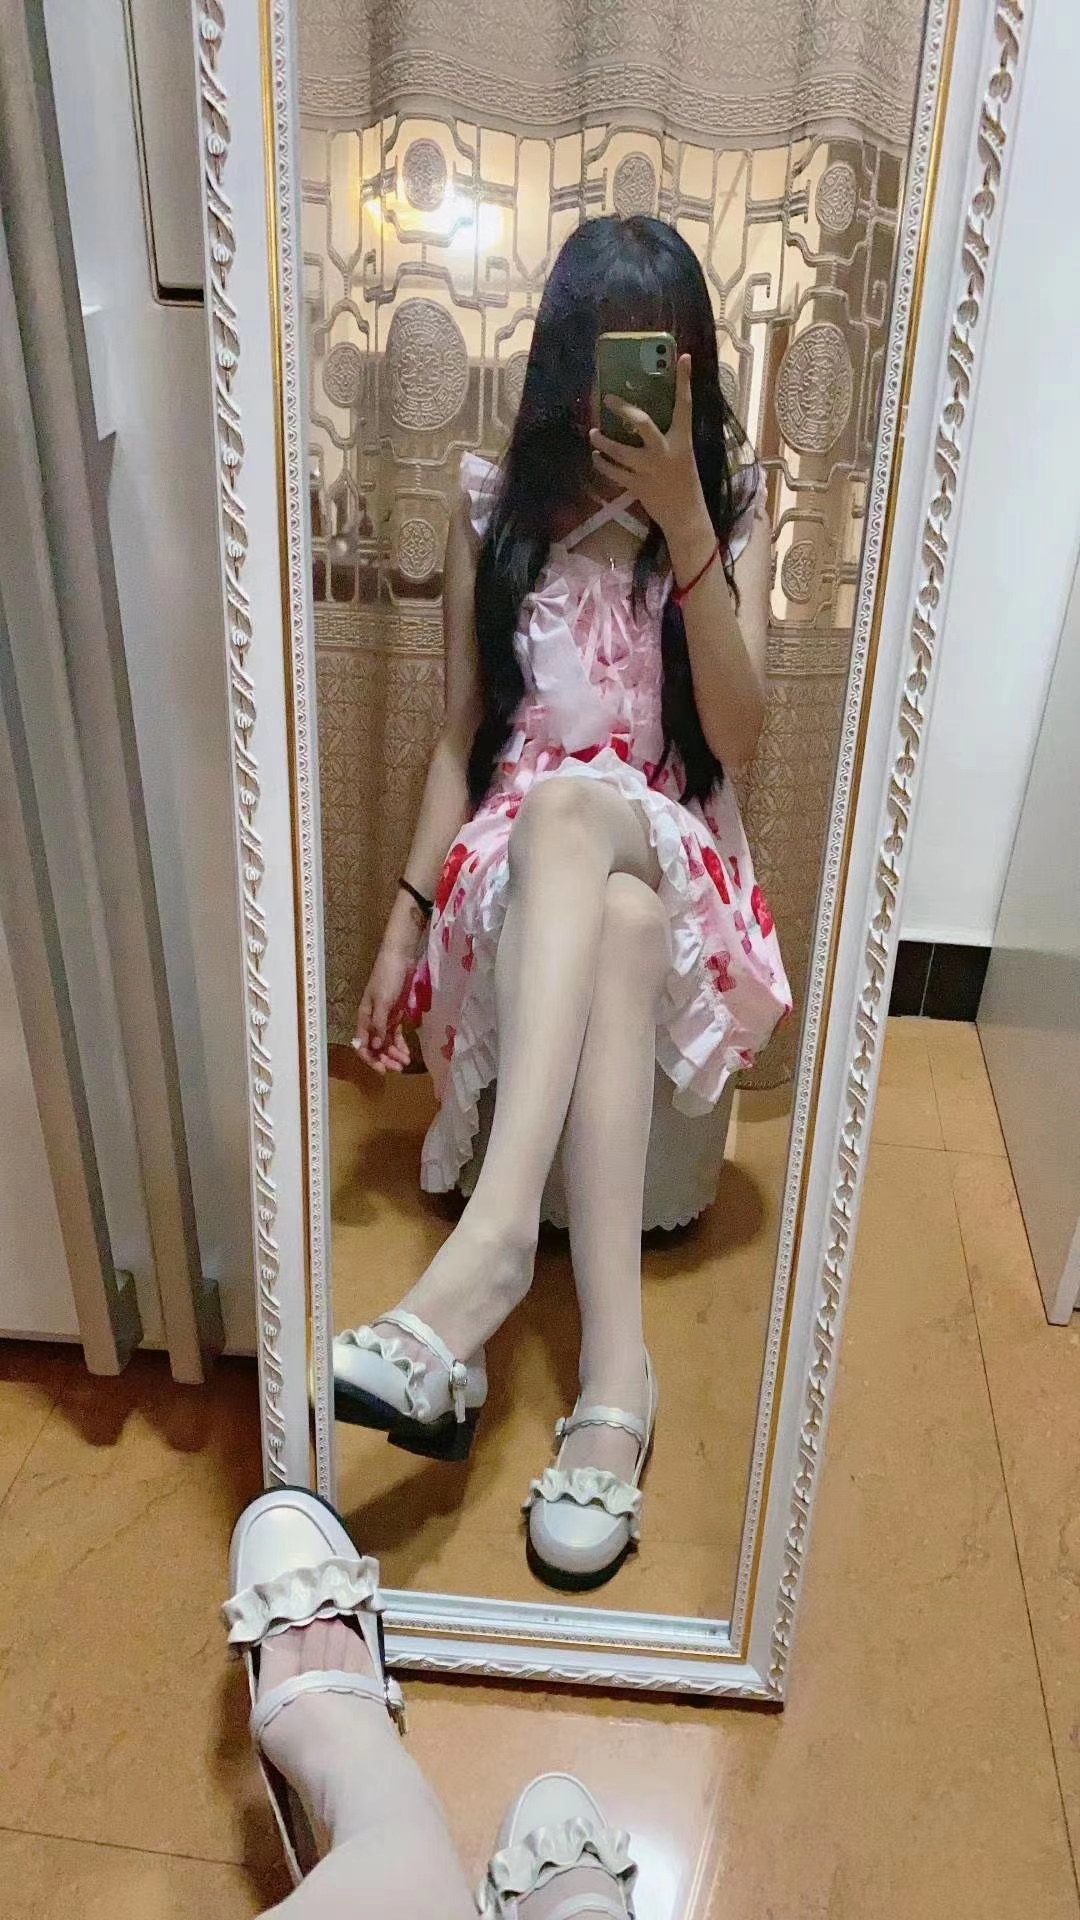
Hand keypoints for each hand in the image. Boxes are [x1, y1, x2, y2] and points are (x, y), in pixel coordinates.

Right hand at [353, 936, 418, 1075]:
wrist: (401, 957)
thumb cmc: (388, 977)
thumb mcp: (383, 1001)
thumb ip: (379, 1024)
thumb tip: (376, 1046)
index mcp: (364, 1017)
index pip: (362, 1044)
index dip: (370, 1058)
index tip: (382, 1070)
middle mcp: (372, 1020)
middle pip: (375, 1046)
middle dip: (385, 1059)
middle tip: (398, 1069)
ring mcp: (385, 1018)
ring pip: (386, 1042)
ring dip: (394, 1054)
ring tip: (406, 1063)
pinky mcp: (396, 1014)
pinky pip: (396, 1034)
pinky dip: (401, 1045)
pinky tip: (407, 1054)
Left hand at [590, 354, 705, 542]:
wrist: (686, 516)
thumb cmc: (684, 481)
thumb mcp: (683, 453)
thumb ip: (668, 435)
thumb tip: (642, 417)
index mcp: (682, 440)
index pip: (684, 405)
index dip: (684, 381)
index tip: (684, 357)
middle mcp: (665, 452)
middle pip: (643, 423)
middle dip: (624, 409)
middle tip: (607, 399)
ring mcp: (649, 470)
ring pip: (619, 450)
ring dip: (603, 441)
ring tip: (594, 432)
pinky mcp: (637, 486)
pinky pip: (613, 471)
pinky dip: (601, 463)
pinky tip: (595, 456)